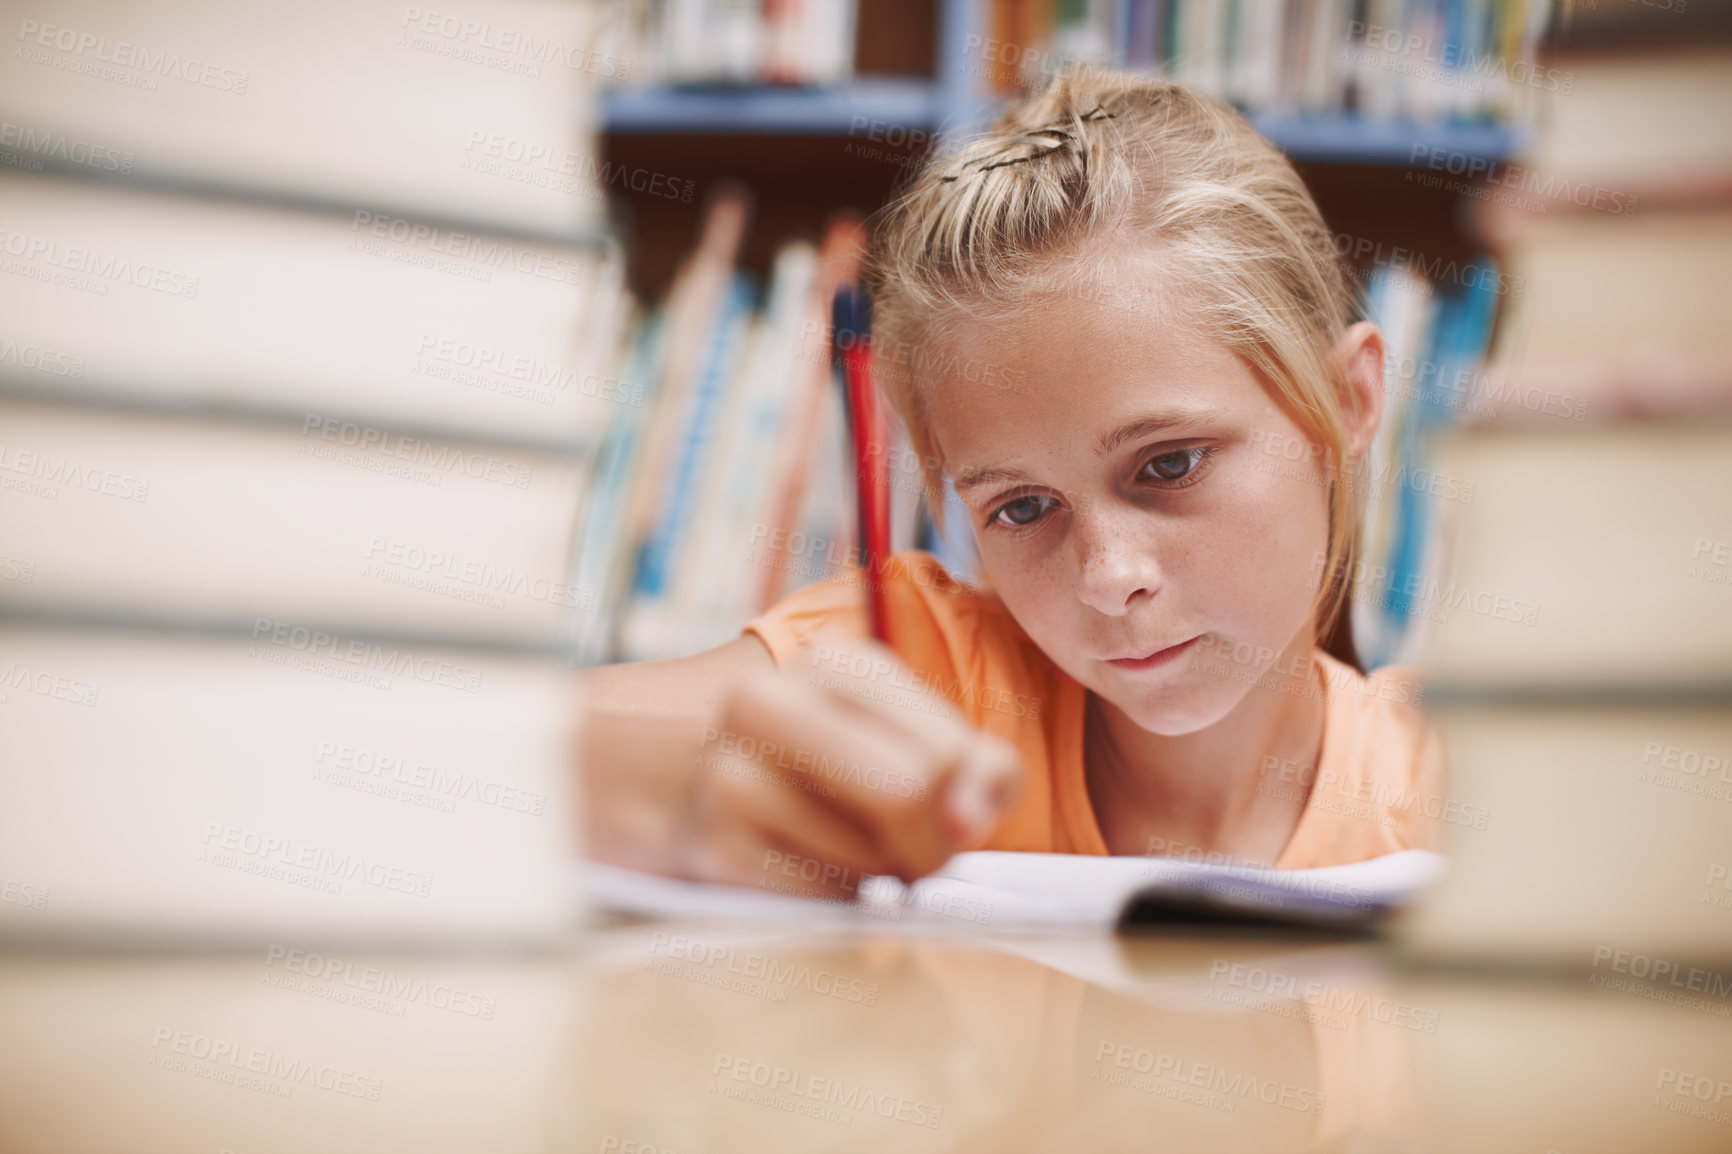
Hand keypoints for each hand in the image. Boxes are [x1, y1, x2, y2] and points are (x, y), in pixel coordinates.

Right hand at [681, 640, 1024, 899]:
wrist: (723, 813)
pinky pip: (822, 896)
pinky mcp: (713, 849)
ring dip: (878, 873)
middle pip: (907, 790)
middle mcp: (764, 700)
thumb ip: (983, 771)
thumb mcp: (931, 754)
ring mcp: (727, 773)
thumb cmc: (851, 786)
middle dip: (928, 840)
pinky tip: (807, 875)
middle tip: (906, 848)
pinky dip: (836, 900)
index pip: (947, 751)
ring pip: (868, 853)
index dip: (960, 798)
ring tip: (845, 852)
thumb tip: (964, 818)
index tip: (933, 802)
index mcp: (832, 662)